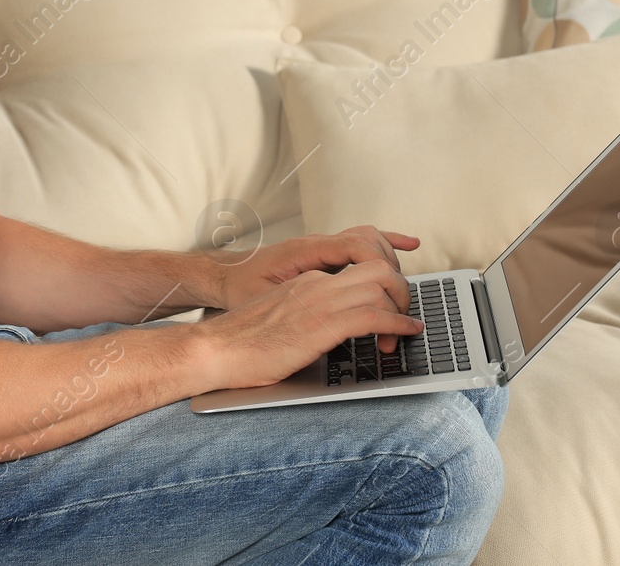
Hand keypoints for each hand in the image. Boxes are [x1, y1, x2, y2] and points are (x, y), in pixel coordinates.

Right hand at [196, 260, 425, 390]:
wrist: (213, 350)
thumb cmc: (240, 345)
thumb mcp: (280, 321)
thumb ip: (305, 319)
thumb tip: (327, 336)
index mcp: (306, 282)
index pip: (358, 271)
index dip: (382, 289)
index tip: (391, 310)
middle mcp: (316, 284)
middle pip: (378, 268)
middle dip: (401, 289)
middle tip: (404, 315)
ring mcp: (318, 302)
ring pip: (382, 286)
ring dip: (402, 308)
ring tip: (405, 331)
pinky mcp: (320, 325)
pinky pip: (374, 316)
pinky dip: (397, 324)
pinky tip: (404, 335)